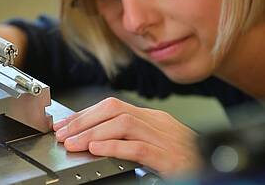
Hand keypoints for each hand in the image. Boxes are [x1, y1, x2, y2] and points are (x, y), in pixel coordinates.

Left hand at [53, 97, 200, 177]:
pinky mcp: (168, 156)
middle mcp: (156, 122)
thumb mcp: (153, 141)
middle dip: (84, 120)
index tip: (65, 124)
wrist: (211, 168)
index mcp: (151, 117)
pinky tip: (96, 148)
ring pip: (123, 123)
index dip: (85, 114)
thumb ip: (128, 136)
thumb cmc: (181, 159)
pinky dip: (114, 146)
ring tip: (73, 143)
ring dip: (93, 132)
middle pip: (114, 109)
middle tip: (62, 133)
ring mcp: (164, 137)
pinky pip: (138, 146)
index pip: (111, 106)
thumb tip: (93, 136)